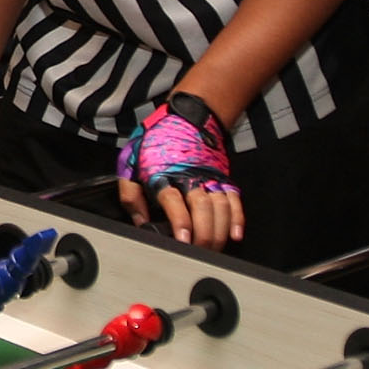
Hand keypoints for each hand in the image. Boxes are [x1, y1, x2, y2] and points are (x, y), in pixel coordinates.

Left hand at [117, 94, 244, 248]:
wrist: (185, 118)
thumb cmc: (156, 143)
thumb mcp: (130, 164)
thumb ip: (131, 195)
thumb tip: (140, 222)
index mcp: (164, 174)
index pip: (173, 200)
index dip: (180, 220)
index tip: (183, 239)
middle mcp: (189, 176)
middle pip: (202, 207)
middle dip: (203, 233)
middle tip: (199, 251)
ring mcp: (209, 177)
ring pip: (220, 206)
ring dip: (219, 230)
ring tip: (213, 248)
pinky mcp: (222, 177)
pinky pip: (234, 199)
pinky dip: (237, 218)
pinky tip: (234, 234)